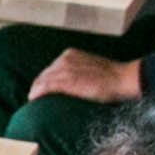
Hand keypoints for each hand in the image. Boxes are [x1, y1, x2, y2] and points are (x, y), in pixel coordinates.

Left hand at [29, 47, 146, 105]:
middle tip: (35, 98)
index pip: (50, 68)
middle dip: (38, 86)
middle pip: (43, 74)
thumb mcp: (90, 68)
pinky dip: (37, 93)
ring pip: (42, 80)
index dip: (44, 80)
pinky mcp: (66, 80)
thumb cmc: (111, 77)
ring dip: (35, 91)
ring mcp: (65, 69)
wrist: (122, 79)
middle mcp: (65, 59)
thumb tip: (70, 83)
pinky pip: (45, 87)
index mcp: (70, 54)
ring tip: (33, 100)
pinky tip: (33, 99)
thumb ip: (78, 71)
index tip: (41, 90)